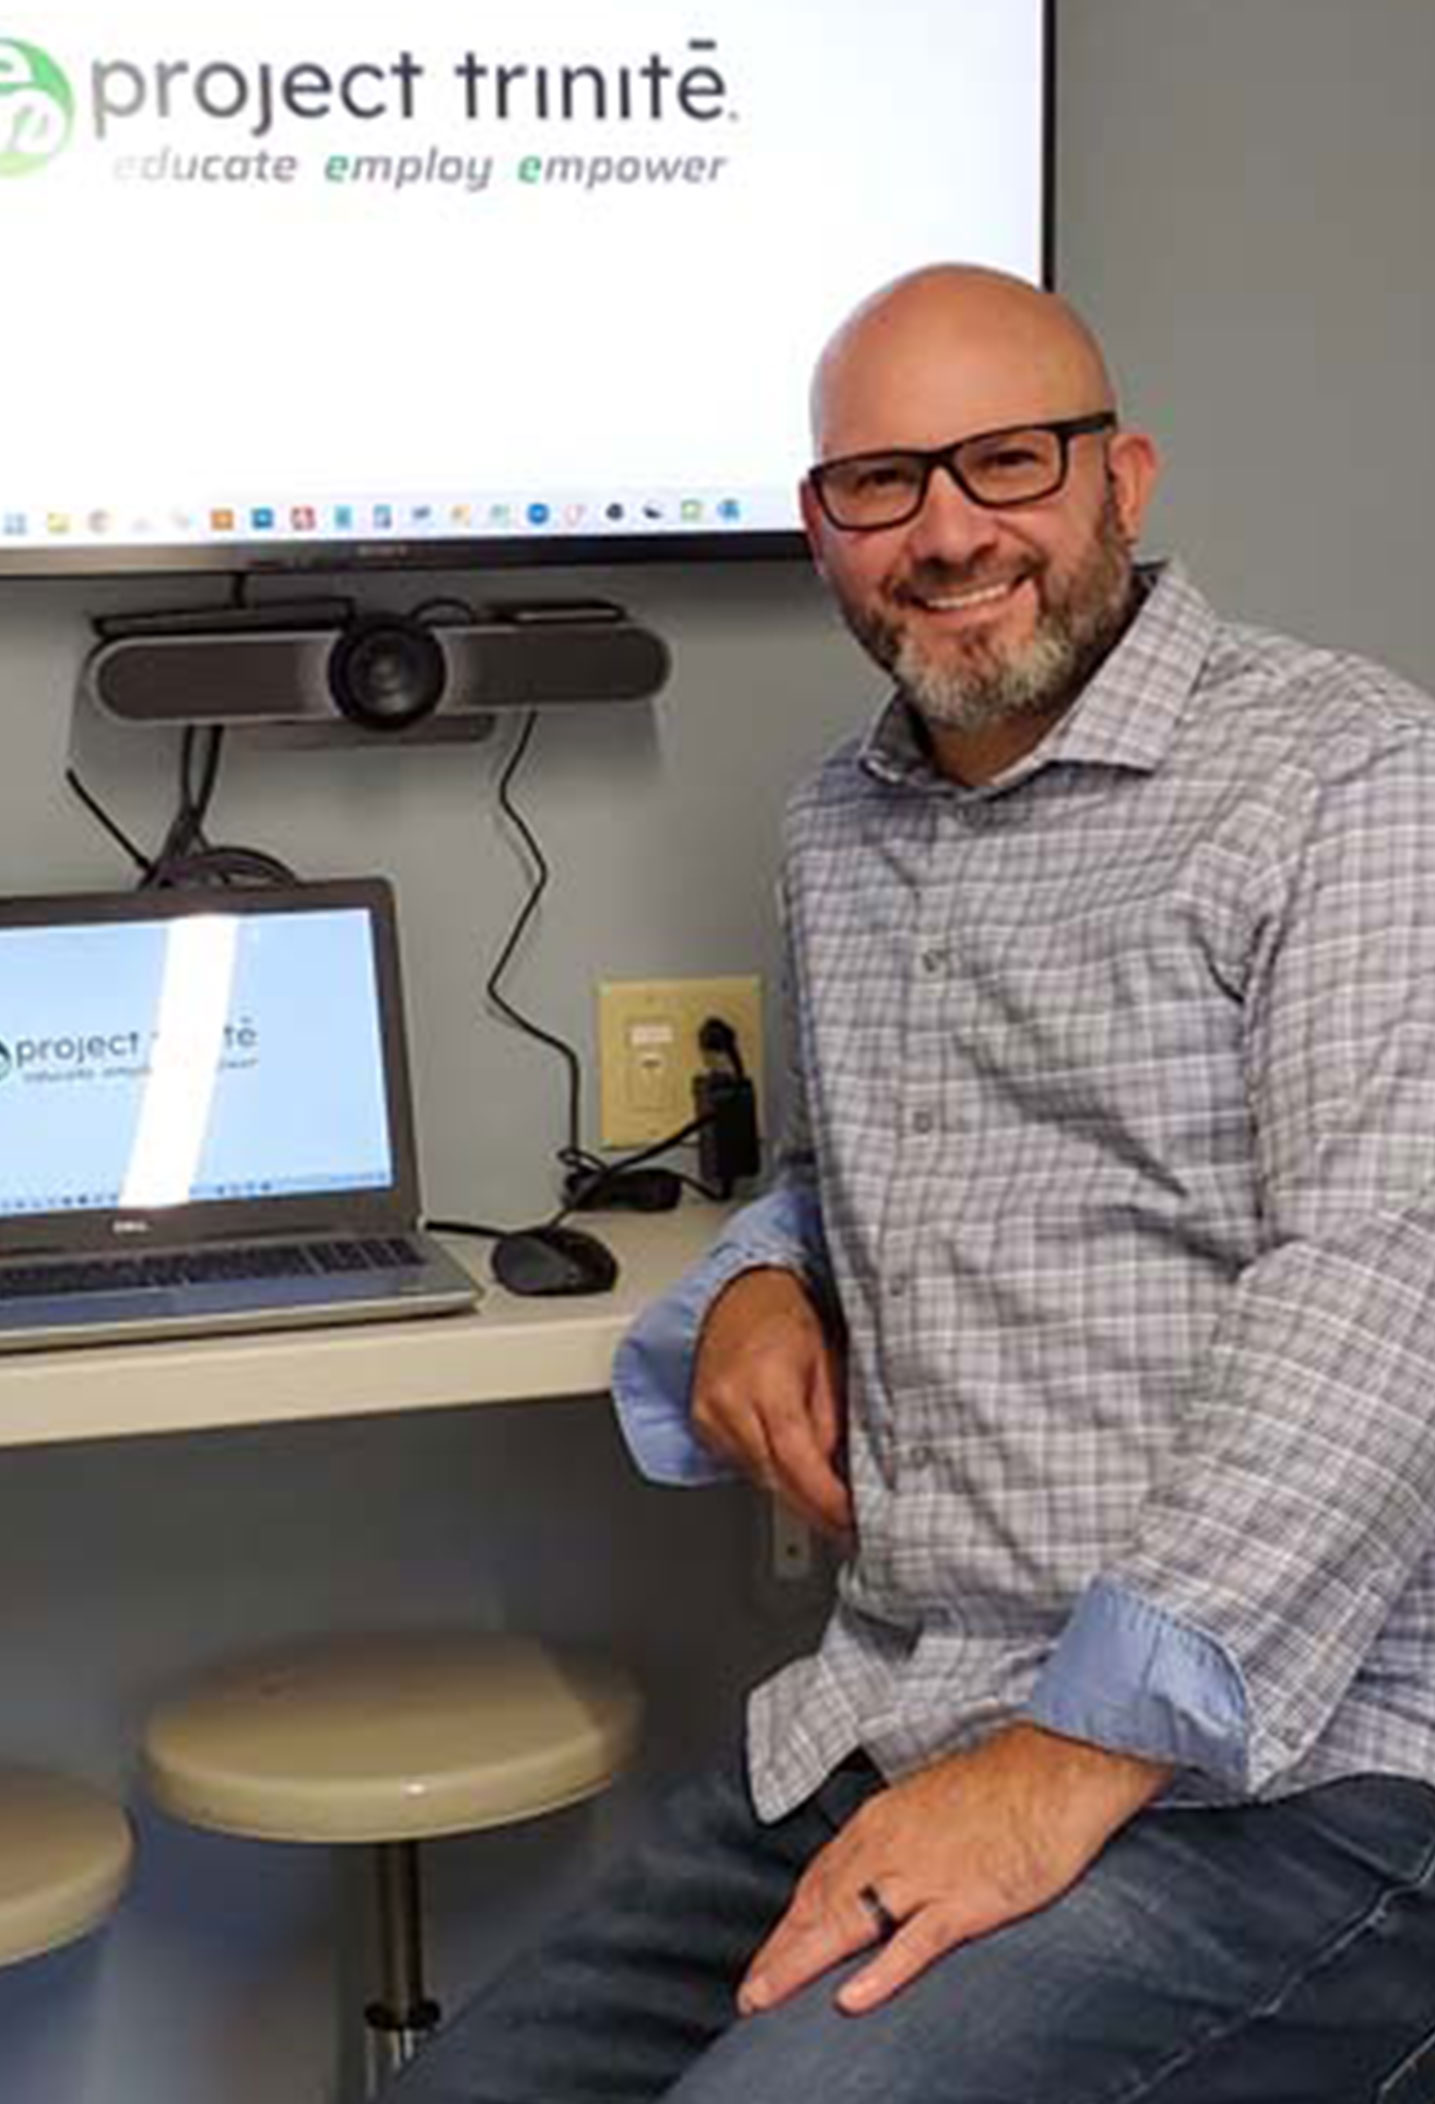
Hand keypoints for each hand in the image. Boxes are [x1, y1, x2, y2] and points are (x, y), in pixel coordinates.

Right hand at [691, 1267, 851, 1538]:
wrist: (739, 1297)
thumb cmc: (786, 1321)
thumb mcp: (828, 1362)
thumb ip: (833, 1420)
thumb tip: (841, 1472)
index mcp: (766, 1382)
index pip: (797, 1459)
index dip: (825, 1499)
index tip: (850, 1518)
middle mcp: (729, 1403)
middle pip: (774, 1479)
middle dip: (814, 1508)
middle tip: (846, 1524)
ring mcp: (709, 1416)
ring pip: (758, 1478)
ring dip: (793, 1495)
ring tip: (826, 1500)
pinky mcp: (701, 1426)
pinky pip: (741, 1466)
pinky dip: (771, 1475)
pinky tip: (793, 1475)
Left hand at [739, 1724, 1170, 2016]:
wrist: (1054, 1768)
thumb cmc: (1000, 1785)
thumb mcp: (928, 1803)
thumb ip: (896, 1839)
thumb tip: (875, 1872)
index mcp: (879, 1822)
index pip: (818, 1879)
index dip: (789, 1921)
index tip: (768, 1954)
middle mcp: (889, 1847)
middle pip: (819, 1906)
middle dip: (780, 1952)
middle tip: (751, 1993)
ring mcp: (924, 1875)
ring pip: (847, 1925)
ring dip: (802, 1965)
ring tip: (770, 1999)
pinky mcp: (965, 1900)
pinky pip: (914, 1943)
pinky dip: (880, 1972)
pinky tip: (852, 1998)